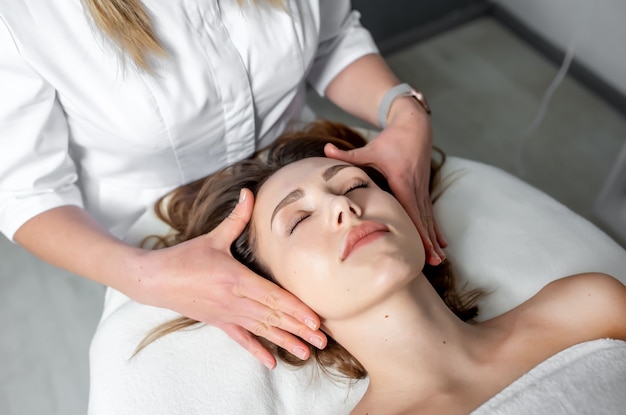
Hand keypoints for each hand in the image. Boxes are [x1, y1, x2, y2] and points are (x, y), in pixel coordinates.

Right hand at [136, 189, 326, 368]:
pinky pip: (242, 340)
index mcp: (236, 279)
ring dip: (286, 341)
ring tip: (307, 352)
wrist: (154, 280)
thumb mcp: (213, 237)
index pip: (273, 297)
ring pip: (263, 330)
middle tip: (322, 340)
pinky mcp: (219, 322)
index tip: (315, 320)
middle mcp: (235, 300)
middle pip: (273, 317)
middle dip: (300, 329)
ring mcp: (227, 314)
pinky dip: (257, 351)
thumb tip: (249, 192)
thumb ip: (236, 218)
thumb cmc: (184, 257)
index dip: (296, 309)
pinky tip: (272, 363)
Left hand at [324, 101, 446, 265]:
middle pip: (422, 219)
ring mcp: (421, 189)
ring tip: (439, 260)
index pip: (408, 209)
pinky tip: (442, 243)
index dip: (415, 228)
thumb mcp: (370, 148)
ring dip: (434, 240)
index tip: (421, 246)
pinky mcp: (423, 190)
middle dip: (428, 242)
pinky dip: (435, 229)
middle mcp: (415, 187)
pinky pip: (430, 213)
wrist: (414, 126)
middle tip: (434, 262)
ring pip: (428, 219)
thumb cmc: (390, 139)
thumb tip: (324, 149)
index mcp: (402, 180)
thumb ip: (348, 154)